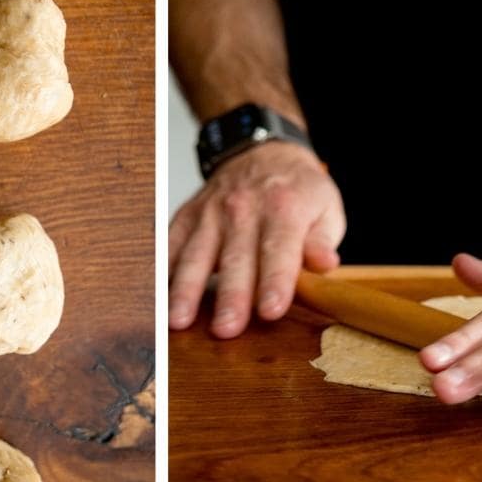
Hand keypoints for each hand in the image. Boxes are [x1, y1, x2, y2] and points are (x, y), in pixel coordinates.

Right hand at [168, 141, 346, 336]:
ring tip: (178, 321)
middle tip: (226, 329)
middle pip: (236, 258)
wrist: (262, 152)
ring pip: (197, 254)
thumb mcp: (326, 207)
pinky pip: (169, 244)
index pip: (279, 249)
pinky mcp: (187, 217)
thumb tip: (325, 263)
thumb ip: (323, 240)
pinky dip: (161, 270)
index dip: (275, 281)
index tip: (271, 310)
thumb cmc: (297, 191)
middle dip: (230, 295)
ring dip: (186, 289)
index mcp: (284, 208)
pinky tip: (155, 297)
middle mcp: (244, 209)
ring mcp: (211, 213)